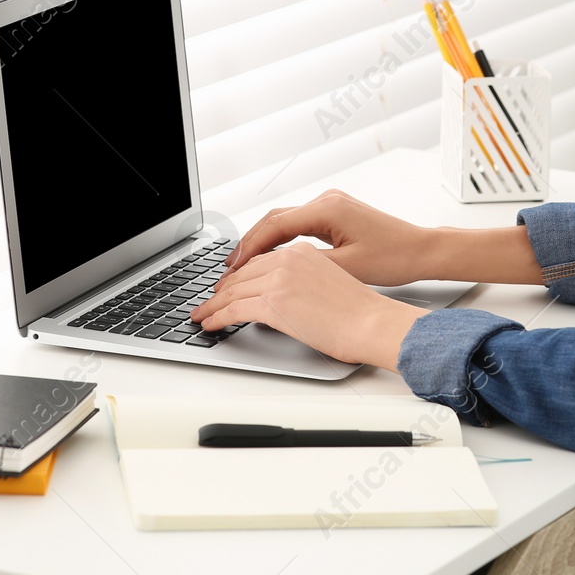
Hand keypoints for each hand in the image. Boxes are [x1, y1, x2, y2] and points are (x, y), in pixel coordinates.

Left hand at [190, 243, 429, 369]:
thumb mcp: (329, 281)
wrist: (372, 323)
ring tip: (202, 315)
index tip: (228, 285)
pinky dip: (217, 317)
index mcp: (303, 251)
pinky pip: (233, 310)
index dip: (239, 276)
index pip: (259, 261)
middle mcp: (288, 259)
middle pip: (242, 275)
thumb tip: (286, 297)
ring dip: (213, 305)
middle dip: (221, 290)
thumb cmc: (360, 311)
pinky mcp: (273, 303)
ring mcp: (278, 280)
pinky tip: (210, 323)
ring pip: (233, 292)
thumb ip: (302, 281)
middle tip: (208, 301)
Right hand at [217, 188, 435, 287]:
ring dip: (263, 241)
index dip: (249, 247)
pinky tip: (270, 257)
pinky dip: (280, 239)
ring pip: (284, 220)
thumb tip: (274, 273)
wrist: (421, 249)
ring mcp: (330, 204)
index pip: (274, 225)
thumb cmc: (394, 257)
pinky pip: (298, 223)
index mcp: (327, 208)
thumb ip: (307, 266)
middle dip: (249, 243)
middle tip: (229, 269)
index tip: (233, 268)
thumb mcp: (346, 268)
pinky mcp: (335, 213)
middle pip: (274, 219)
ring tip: (242, 266)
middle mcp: (326, 200)